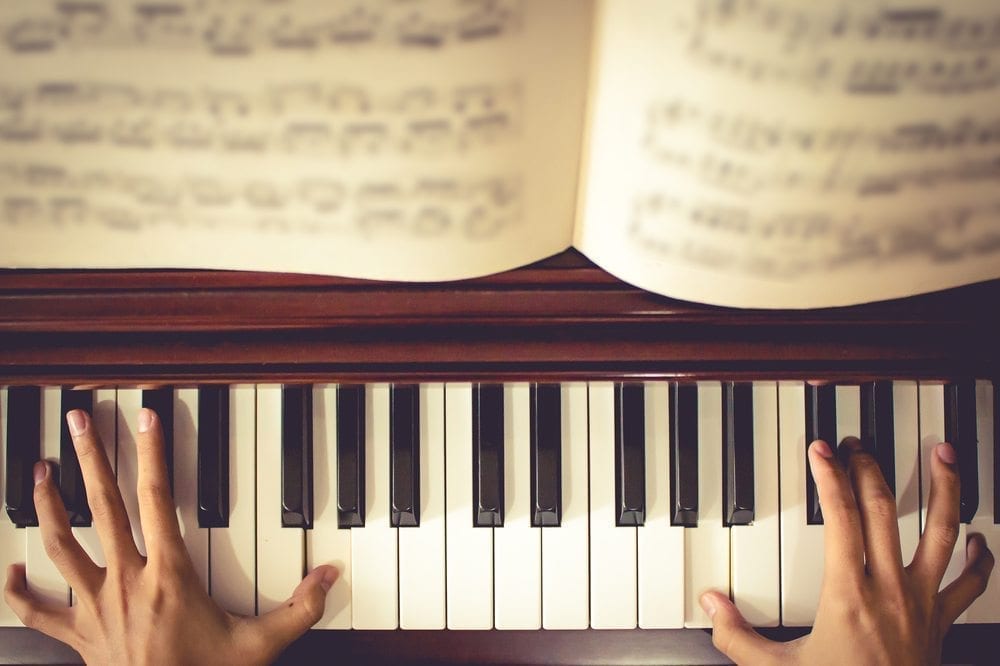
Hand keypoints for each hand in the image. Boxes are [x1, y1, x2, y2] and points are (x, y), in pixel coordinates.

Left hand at [4, 408, 337, 664]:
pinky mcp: (77, 634)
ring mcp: (95, 606)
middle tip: (77, 420)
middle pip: (101, 506)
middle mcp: (125, 581)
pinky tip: (9, 571)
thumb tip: (330, 577)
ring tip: (40, 471)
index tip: (145, 418)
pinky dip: (18, 590)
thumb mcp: (259, 646)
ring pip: (62, 545)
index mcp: (167, 576)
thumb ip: (299, 609)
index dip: (153, 454)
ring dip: (48, 505)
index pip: (158, 499)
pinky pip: (37, 611)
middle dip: (89, 458)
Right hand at [701, 437, 993, 665]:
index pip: (841, 518)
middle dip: (870, 469)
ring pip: (940, 532)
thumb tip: (710, 604)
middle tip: (858, 445)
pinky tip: (976, 540)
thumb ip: (738, 637)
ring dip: (942, 488)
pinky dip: (979, 558)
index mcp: (848, 594)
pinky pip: (970, 584)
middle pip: (885, 512)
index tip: (821, 451)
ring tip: (941, 454)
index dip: (830, 477)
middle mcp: (890, 589)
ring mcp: (922, 603)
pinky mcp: (942, 622)